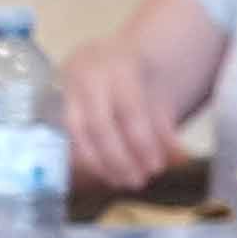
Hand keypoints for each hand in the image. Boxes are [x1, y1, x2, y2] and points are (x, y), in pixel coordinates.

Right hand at [55, 36, 181, 192]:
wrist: (109, 56)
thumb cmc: (138, 77)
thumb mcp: (158, 93)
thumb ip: (165, 126)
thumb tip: (180, 160)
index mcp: (119, 67)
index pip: (129, 110)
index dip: (142, 143)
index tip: (156, 168)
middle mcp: (88, 75)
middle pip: (99, 126)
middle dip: (119, 159)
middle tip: (137, 181)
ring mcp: (68, 88)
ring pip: (77, 134)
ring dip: (100, 165)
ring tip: (121, 181)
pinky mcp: (56, 104)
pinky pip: (68, 138)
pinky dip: (88, 159)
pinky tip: (106, 172)